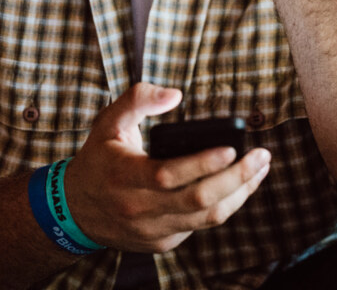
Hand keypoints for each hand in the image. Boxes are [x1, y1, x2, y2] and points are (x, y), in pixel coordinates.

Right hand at [66, 82, 271, 252]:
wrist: (75, 210)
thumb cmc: (99, 159)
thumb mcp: (108, 121)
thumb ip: (137, 99)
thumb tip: (175, 94)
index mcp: (123, 176)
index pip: (168, 175)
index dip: (202, 164)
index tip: (231, 148)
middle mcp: (138, 208)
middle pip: (198, 200)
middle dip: (237, 178)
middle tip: (261, 156)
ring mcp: (152, 230)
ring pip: (206, 218)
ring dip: (240, 194)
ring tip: (260, 169)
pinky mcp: (163, 242)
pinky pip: (201, 226)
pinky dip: (224, 205)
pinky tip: (239, 186)